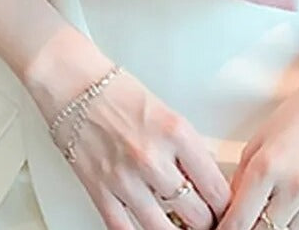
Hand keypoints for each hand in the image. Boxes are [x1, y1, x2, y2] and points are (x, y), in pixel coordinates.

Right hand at [56, 66, 230, 229]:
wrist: (73, 84)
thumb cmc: (117, 91)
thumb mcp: (165, 111)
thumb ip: (187, 144)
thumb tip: (208, 171)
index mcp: (175, 132)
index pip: (215, 186)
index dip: (224, 204)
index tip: (224, 207)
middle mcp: (152, 157)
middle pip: (195, 214)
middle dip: (205, 220)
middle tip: (206, 219)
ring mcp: (125, 178)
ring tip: (180, 227)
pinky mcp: (99, 190)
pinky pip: (124, 229)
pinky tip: (148, 228)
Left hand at [216, 59, 298, 229]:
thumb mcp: (259, 140)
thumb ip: (241, 177)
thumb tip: (229, 209)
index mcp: (268, 165)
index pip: (239, 221)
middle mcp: (294, 184)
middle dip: (252, 227)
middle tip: (249, 217)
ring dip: (276, 229)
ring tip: (271, 213)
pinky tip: (294, 218)